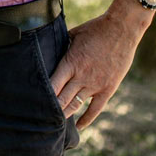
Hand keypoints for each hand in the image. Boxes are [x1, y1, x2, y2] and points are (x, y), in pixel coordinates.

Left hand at [49, 2, 148, 128]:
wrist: (121, 29)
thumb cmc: (96, 29)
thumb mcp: (74, 34)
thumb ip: (62, 46)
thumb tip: (50, 49)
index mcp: (70, 62)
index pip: (52, 85)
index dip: (43, 95)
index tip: (34, 102)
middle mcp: (81, 76)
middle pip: (61, 99)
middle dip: (50, 109)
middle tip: (41, 116)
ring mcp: (95, 85)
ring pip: (75, 105)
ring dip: (64, 114)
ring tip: (54, 122)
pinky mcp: (108, 89)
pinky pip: (95, 109)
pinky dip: (86, 119)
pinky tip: (79, 126)